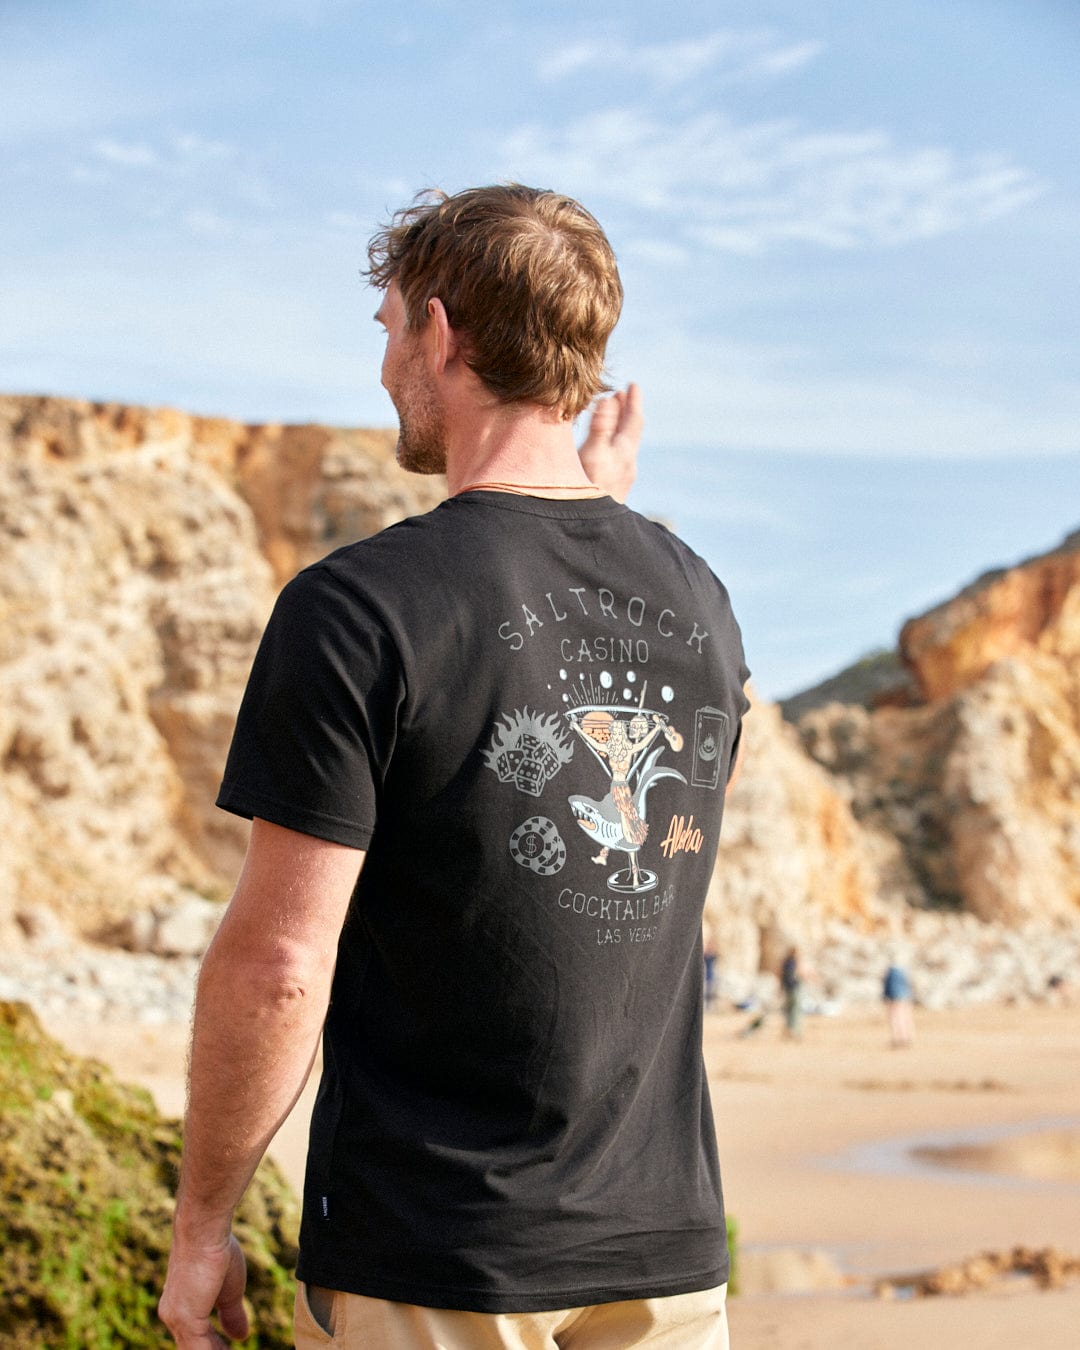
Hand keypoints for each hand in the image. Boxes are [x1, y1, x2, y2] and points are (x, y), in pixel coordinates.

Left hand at [159, 1233, 249, 1347]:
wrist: (204, 1231)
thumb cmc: (216, 1251)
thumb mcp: (229, 1289)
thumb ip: (231, 1314)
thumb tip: (240, 1336)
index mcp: (180, 1306)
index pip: (194, 1338)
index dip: (214, 1347)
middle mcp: (173, 1316)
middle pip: (192, 1348)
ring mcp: (177, 1319)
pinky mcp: (187, 1319)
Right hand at [578, 383, 642, 502]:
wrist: (592, 526)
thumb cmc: (587, 488)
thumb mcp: (591, 453)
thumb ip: (600, 427)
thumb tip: (610, 399)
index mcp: (624, 451)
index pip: (633, 419)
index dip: (633, 401)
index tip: (632, 385)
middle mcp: (628, 463)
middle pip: (632, 431)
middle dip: (627, 410)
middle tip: (622, 394)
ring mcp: (624, 476)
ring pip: (626, 444)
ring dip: (620, 426)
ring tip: (614, 415)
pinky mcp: (617, 487)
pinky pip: (620, 455)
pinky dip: (615, 441)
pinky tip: (607, 447)